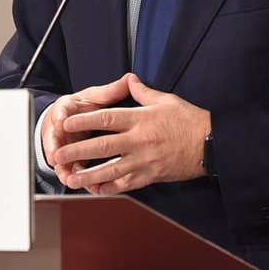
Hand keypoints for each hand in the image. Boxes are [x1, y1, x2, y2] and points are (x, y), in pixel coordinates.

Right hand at [42, 75, 131, 186]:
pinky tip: (73, 182)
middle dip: (54, 146)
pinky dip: (68, 174)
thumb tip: (129, 79)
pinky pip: (64, 167)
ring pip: (57, 155)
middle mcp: (59, 126)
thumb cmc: (81, 106)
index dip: (61, 116)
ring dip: (60, 165)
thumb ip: (111, 91)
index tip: (62, 121)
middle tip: (56, 154)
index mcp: (66, 108)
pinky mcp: (64, 156)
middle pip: (54, 136)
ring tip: (65, 175)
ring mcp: (60, 142)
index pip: (62, 110)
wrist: (68, 117)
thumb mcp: (95, 97)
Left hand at [52, 73, 211, 194]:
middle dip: (77, 150)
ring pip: (110, 169)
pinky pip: (126, 184)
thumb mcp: (166, 99)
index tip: (66, 122)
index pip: (106, 118)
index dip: (83, 120)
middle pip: (102, 146)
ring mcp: (144, 160)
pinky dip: (109, 188)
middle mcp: (139, 140)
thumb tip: (129, 80)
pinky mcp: (151, 176)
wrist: (210, 143)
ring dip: (88, 174)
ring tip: (71, 177)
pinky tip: (96, 189)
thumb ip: (143, 92)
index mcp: (141, 119)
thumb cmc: (189, 120)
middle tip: (58, 154)